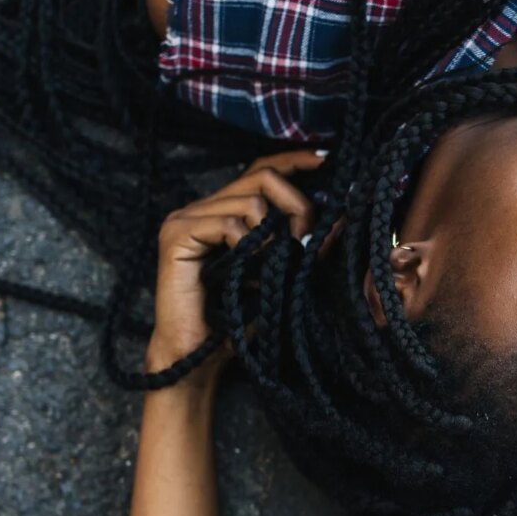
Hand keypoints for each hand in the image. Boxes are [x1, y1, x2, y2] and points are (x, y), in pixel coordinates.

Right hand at [144, 150, 325, 383]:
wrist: (198, 357)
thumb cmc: (237, 319)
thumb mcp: (281, 273)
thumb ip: (304, 243)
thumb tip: (340, 215)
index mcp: (220, 210)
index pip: (258, 170)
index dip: (292, 160)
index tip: (324, 159)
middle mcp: (198, 207)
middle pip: (261, 177)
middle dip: (295, 205)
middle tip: (305, 239)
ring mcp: (183, 219)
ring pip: (250, 201)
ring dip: (275, 233)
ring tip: (274, 263)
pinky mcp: (176, 237)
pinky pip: (228, 225)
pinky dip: (248, 247)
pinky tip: (248, 269)